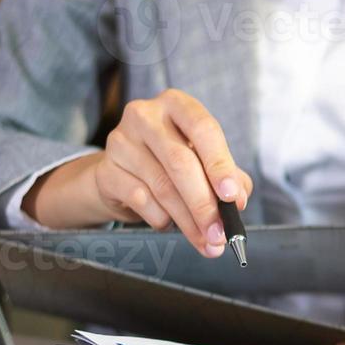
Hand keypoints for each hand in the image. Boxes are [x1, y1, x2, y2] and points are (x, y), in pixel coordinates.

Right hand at [23, 88, 252, 255]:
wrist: (120, 175)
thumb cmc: (169, 163)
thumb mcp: (203, 161)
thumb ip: (228, 176)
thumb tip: (237, 199)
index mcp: (176, 104)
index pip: (203, 129)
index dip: (220, 164)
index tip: (232, 197)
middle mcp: (145, 116)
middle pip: (181, 162)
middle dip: (204, 204)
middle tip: (219, 232)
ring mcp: (121, 141)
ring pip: (163, 187)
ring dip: (188, 221)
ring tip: (206, 240)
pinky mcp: (106, 170)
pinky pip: (142, 201)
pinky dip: (162, 219)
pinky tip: (170, 224)